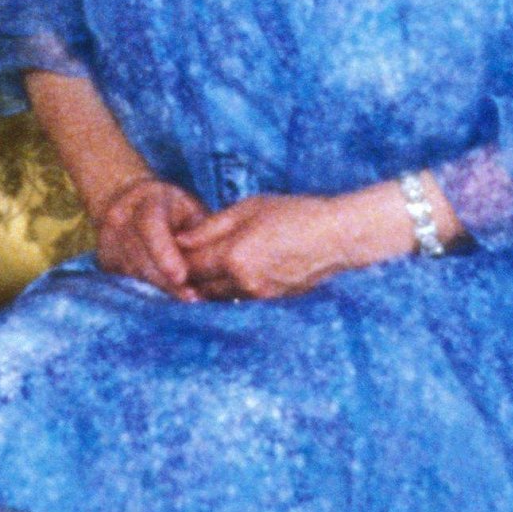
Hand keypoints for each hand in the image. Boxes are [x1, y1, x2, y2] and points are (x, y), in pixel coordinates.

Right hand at [95, 176, 211, 299]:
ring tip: (186, 299)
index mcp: (147, 199)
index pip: (151, 226)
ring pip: (133, 272)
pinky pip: (126, 281)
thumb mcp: (191, 209)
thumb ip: (201, 232)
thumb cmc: (174, 209)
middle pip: (141, 256)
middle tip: (193, 298)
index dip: (164, 253)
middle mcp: (120, 217)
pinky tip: (168, 296)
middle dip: (167, 281)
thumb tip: (214, 261)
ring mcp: (108, 239)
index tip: (182, 277)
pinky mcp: (104, 260)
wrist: (130, 202)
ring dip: (159, 289)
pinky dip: (148, 291)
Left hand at [176, 193, 354, 301]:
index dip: (177, 258)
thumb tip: (180, 240)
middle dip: (190, 275)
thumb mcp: (250, 208)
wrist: (338, 237)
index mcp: (234, 256)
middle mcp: (242, 282)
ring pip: (217, 298)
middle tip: (188, 259)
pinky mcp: (271, 303)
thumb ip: (211, 226)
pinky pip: (239, 300)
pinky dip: (230, 290)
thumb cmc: (296, 213)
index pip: (189, 266)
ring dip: (209, 286)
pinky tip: (235, 275)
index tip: (174, 248)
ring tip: (210, 267)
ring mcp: (258, 296)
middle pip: (199, 287)